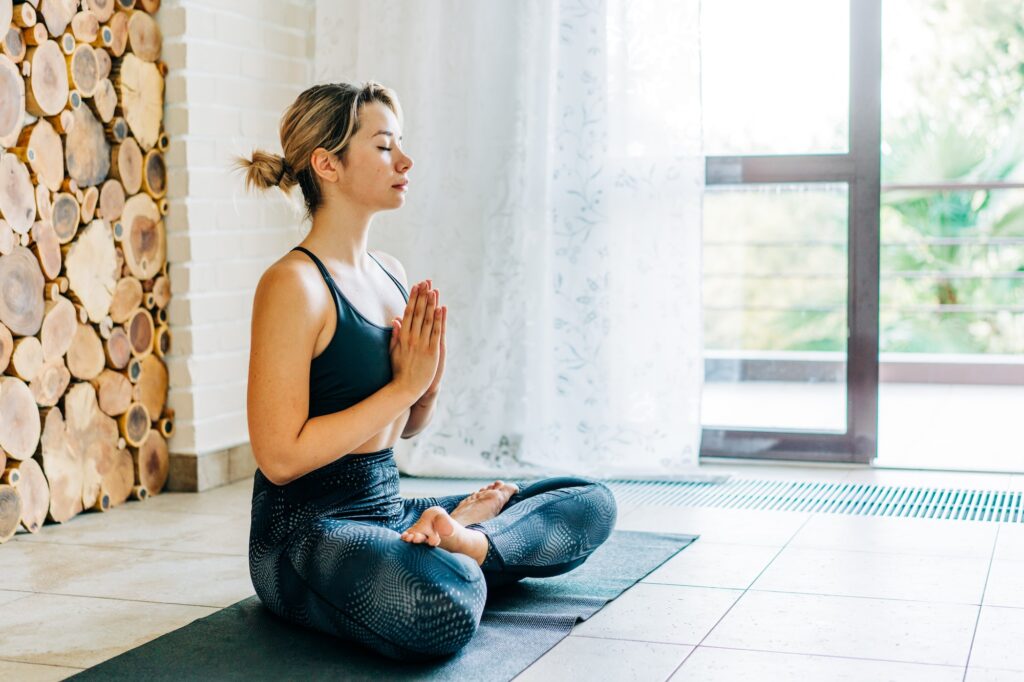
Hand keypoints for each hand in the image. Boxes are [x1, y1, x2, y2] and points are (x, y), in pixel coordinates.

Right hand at [388, 279, 442, 399]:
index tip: (415, 287)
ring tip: (433, 290)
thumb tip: (395, 320)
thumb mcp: (393, 352)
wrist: (406, 389)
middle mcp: (412, 338)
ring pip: (426, 320)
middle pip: (417, 313)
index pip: (408, 313)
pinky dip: (438, 320)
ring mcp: (422, 344)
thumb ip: (395, 336)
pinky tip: (440, 309)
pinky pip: (435, 333)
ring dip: (430, 304)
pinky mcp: (432, 352)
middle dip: (421, 297)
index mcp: (402, 337)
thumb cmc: (398, 371)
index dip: (412, 299)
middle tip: (425, 282)